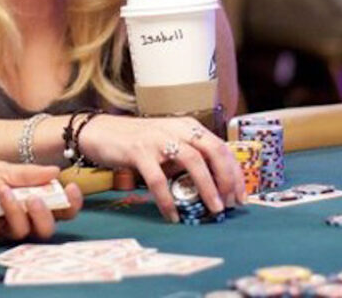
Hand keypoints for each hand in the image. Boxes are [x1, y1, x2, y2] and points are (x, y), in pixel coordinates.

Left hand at [0, 162, 81, 243]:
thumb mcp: (0, 169)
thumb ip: (26, 174)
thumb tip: (55, 172)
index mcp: (29, 199)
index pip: (59, 208)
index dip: (70, 203)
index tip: (70, 190)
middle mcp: (21, 218)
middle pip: (46, 229)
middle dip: (44, 215)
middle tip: (34, 199)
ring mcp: (3, 230)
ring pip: (21, 232)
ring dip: (14, 211)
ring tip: (1, 192)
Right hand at [78, 114, 245, 222]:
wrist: (100, 132)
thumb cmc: (137, 142)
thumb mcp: (167, 144)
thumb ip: (186, 158)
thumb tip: (213, 187)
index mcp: (187, 126)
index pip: (220, 147)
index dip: (235, 172)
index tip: (241, 196)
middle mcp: (176, 128)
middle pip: (213, 151)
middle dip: (227, 179)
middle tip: (231, 203)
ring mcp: (157, 138)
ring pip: (193, 161)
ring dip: (207, 187)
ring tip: (213, 208)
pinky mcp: (138, 151)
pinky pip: (158, 180)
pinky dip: (168, 200)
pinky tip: (173, 216)